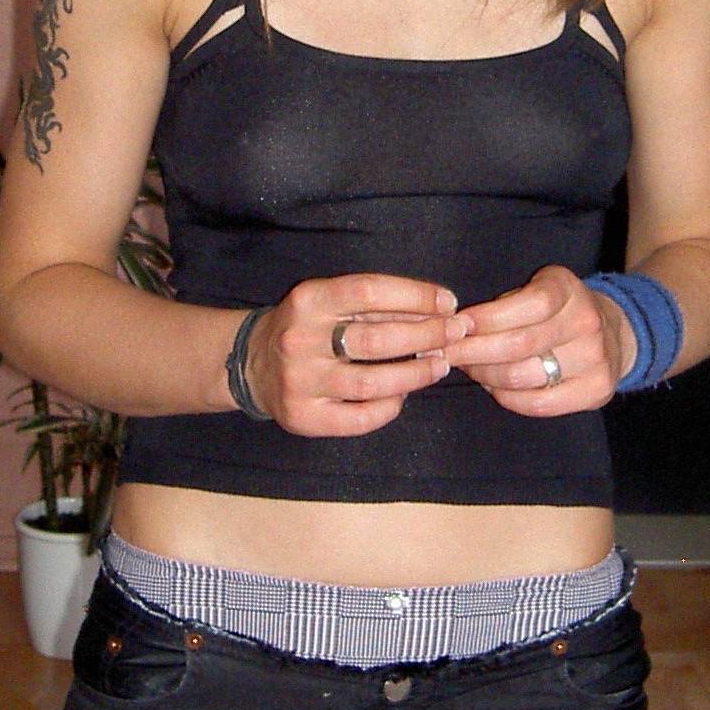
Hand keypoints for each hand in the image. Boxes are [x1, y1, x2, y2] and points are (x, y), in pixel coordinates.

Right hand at [242, 274, 466, 436]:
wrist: (252, 364)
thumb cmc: (307, 328)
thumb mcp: (329, 301)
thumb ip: (375, 305)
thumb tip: (438, 309)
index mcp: (308, 300)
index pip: (369, 291)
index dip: (415, 295)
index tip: (449, 302)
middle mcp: (300, 339)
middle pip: (376, 339)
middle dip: (427, 336)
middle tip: (456, 333)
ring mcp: (300, 382)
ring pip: (373, 382)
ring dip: (416, 374)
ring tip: (440, 365)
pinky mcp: (303, 417)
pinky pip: (360, 418)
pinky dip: (390, 407)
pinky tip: (403, 395)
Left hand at [441, 264, 634, 415]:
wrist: (612, 334)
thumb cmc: (556, 311)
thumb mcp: (536, 290)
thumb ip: (504, 304)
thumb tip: (454, 329)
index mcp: (568, 289)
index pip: (527, 305)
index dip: (485, 318)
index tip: (456, 327)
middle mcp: (587, 322)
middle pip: (519, 345)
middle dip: (473, 352)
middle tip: (448, 354)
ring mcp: (596, 359)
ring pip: (523, 377)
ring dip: (485, 376)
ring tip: (471, 369)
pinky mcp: (597, 390)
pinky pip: (538, 403)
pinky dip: (507, 398)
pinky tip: (494, 387)